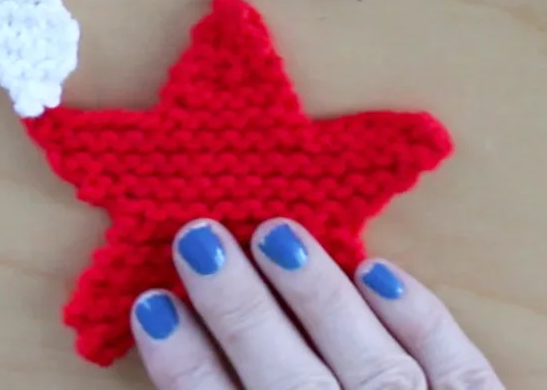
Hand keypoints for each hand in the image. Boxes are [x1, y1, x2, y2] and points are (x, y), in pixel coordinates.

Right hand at [131, 218, 501, 388]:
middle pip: (288, 381)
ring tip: (276, 233)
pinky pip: (458, 370)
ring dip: (321, 297)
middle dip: (240, 309)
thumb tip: (171, 353)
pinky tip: (378, 271)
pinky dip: (423, 319)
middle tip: (198, 237)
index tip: (150, 305)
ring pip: (372, 364)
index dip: (183, 363)